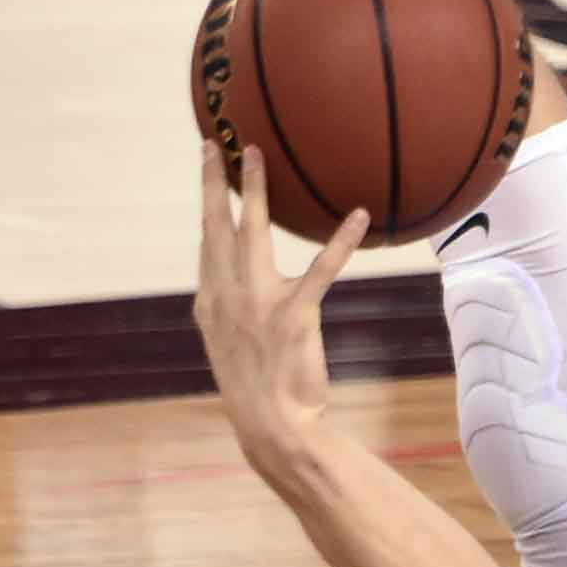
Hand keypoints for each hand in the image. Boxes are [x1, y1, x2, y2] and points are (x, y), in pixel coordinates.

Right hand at [193, 144, 367, 469]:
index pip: (207, 239)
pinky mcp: (292, 316)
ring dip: (256, 192)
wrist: (271, 424)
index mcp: (210, 300)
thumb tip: (232, 279)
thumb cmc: (257, 384)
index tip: (208, 160)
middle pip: (216, 226)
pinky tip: (359, 216)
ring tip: (259, 155)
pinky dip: (341, 241)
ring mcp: (256, 304)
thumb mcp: (230, 341)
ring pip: (253, 234)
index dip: (208, 198)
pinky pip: (320, 270)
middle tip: (219, 143)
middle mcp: (225, 296)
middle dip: (217, 182)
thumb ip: (229, 305)